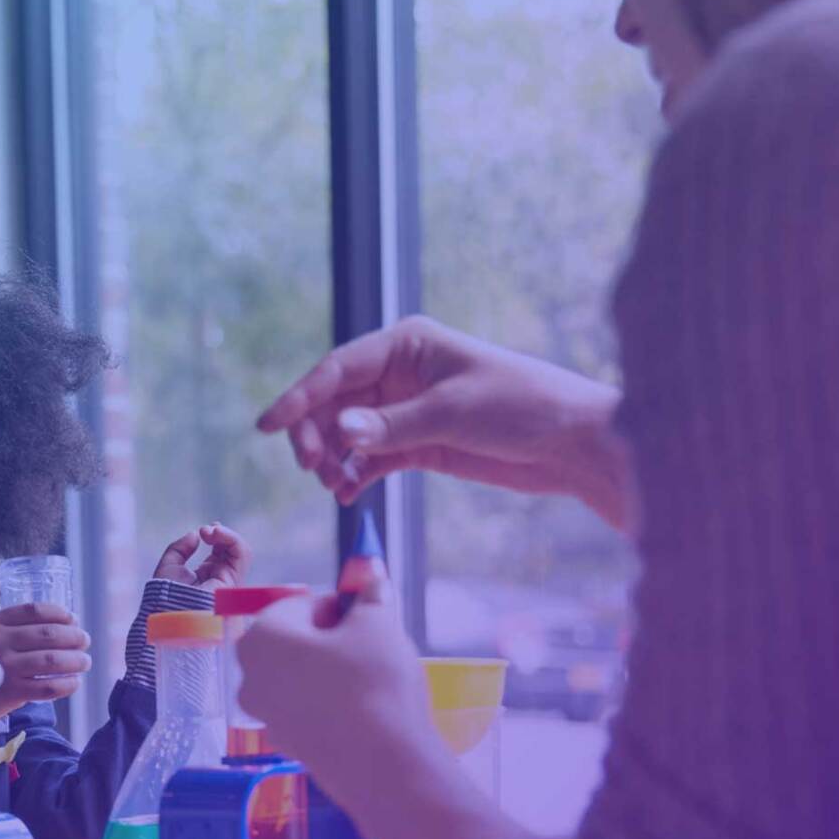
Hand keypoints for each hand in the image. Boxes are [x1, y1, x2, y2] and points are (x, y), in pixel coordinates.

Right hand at [0, 602, 91, 733]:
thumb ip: (16, 631)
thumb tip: (65, 627)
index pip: (35, 611)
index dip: (60, 614)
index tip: (73, 620)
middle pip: (49, 634)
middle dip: (74, 637)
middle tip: (85, 642)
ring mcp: (6, 668)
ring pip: (53, 660)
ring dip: (76, 660)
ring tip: (84, 662)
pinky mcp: (12, 692)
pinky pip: (49, 686)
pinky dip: (67, 684)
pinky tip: (74, 683)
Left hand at [154, 523, 249, 588]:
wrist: (170, 614)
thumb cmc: (166, 597)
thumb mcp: (168, 567)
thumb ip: (179, 549)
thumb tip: (194, 535)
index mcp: (207, 577)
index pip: (220, 552)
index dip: (217, 537)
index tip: (204, 531)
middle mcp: (220, 579)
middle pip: (232, 550)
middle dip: (221, 534)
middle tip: (205, 531)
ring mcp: (228, 581)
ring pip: (241, 551)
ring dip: (226, 535)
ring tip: (209, 531)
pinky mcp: (232, 581)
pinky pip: (242, 555)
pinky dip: (231, 538)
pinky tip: (216, 533)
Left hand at [235, 572, 445, 822]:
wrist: (382, 764)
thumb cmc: (374, 680)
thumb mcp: (378, 624)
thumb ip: (370, 592)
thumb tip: (369, 564)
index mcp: (261, 637)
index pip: (298, 604)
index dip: (337, 607)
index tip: (366, 617)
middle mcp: (250, 675)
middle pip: (292, 641)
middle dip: (329, 638)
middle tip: (370, 646)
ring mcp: (263, 714)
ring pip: (297, 676)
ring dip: (328, 670)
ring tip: (370, 679)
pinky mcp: (285, 744)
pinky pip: (305, 708)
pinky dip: (328, 703)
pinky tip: (362, 709)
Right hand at [255, 316, 635, 532]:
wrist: (571, 443)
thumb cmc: (521, 406)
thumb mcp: (453, 411)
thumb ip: (391, 424)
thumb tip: (338, 432)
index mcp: (407, 344)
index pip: (337, 368)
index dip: (299, 396)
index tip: (268, 426)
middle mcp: (400, 373)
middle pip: (333, 402)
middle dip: (315, 433)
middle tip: (311, 466)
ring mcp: (405, 410)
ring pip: (347, 433)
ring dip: (333, 458)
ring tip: (333, 483)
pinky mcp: (417, 444)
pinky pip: (369, 459)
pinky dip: (355, 476)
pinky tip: (348, 494)